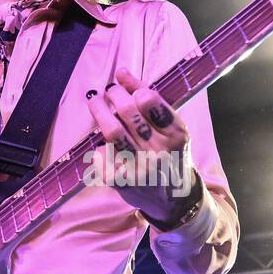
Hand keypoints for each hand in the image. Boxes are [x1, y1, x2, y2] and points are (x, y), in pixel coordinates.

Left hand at [85, 67, 200, 224]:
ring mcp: (141, 167)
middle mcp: (160, 150)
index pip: (149, 100)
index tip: (122, 84)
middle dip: (114, 94)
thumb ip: (152, 101)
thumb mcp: (172, 129)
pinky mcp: (123, 183)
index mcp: (177, 133)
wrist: (174, 200)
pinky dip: (97, 147)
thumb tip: (122, 73)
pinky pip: (101, 156)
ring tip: (95, 101)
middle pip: (128, 111)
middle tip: (109, 91)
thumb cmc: (170, 155)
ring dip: (99, 110)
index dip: (131, 88)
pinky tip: (101, 145)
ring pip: (112, 130)